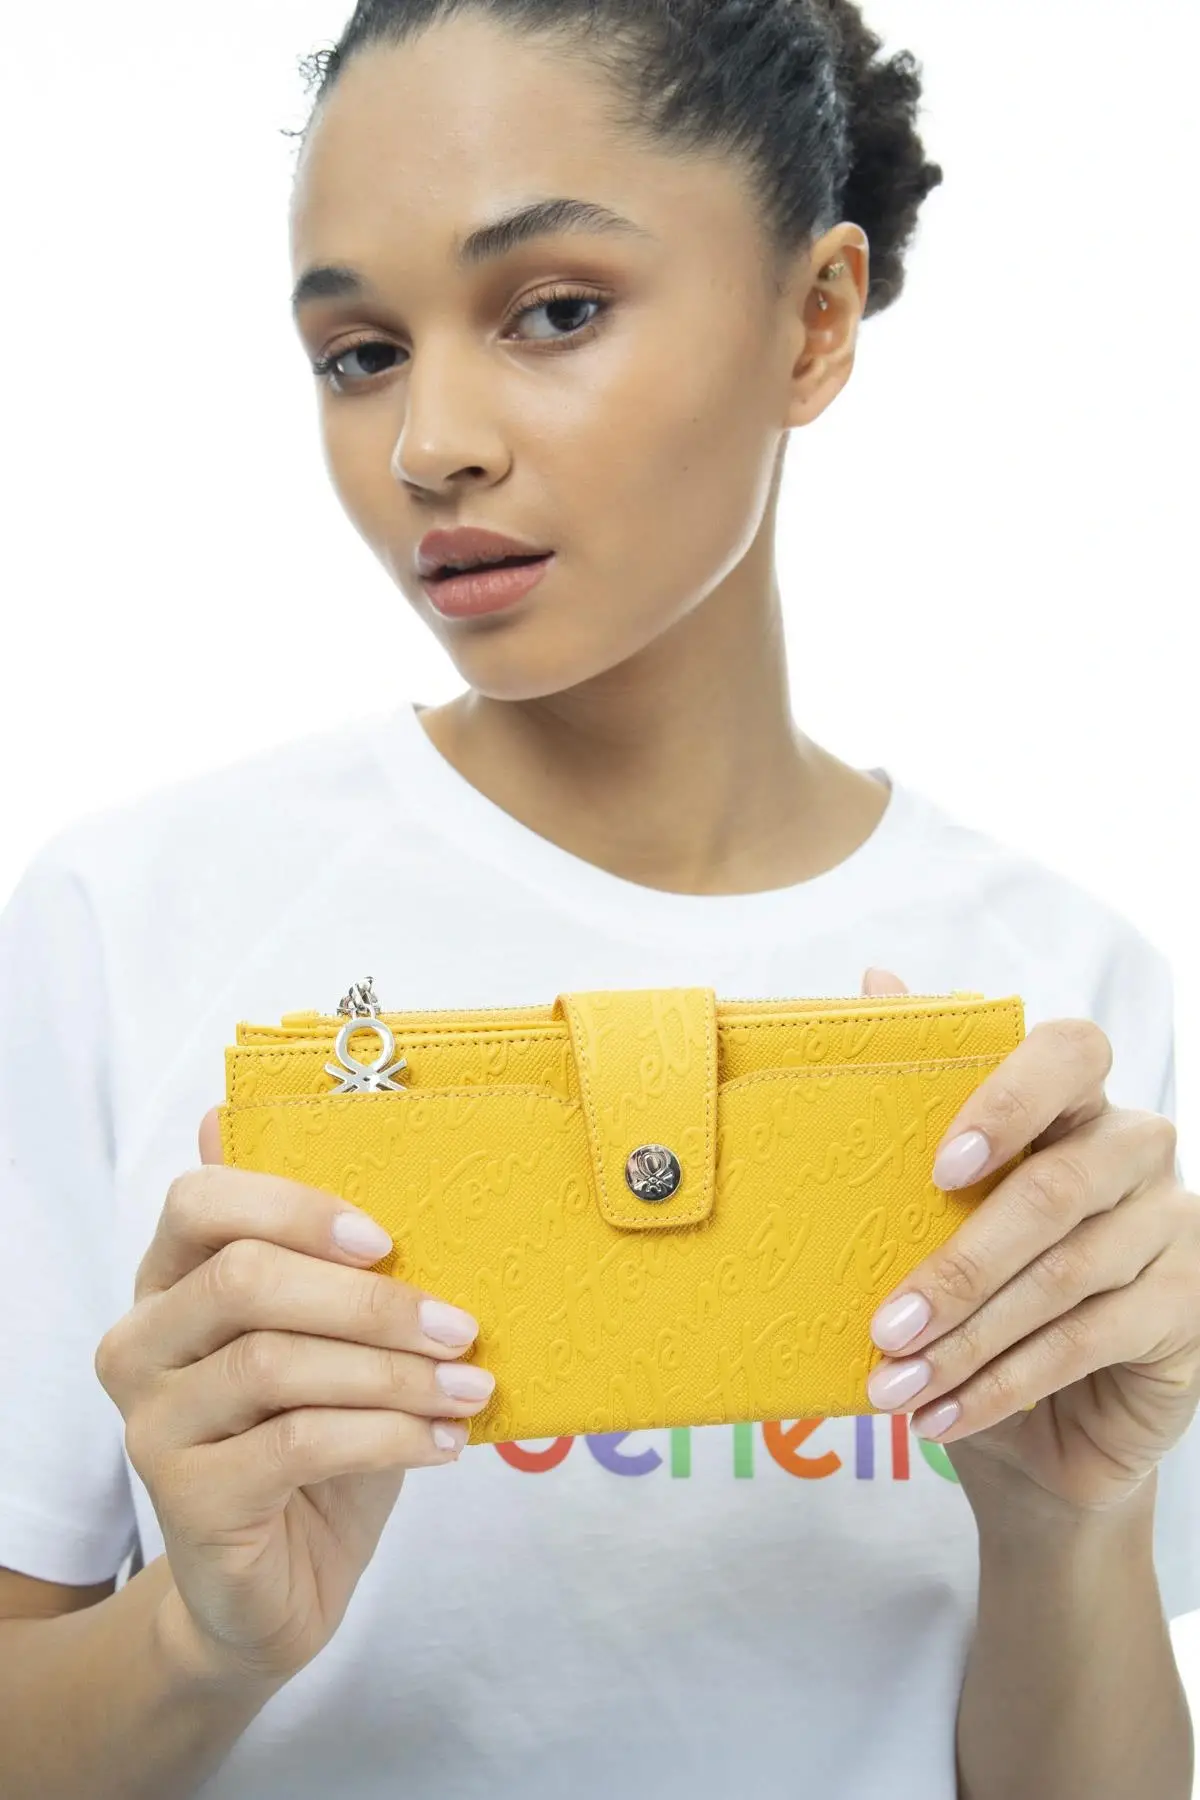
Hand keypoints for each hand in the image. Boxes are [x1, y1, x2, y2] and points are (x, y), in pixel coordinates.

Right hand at [93, 1108, 492, 1687]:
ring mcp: (153, 1422)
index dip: (293, 1205)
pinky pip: (296, 1444)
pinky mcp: (184, 1497)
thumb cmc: (316, 1436)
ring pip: (274, 1363)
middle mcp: (142, 1342)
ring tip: (467, 1389)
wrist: (279, 1584)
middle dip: (368, 1300)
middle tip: (460, 1325)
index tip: (385, 1239)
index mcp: (170, 1279)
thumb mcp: (331, 1341)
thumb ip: (333, 1258)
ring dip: (392, 1373)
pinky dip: (386, 1436)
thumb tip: (369, 1145)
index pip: (198, 1200)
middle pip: (243, 1279)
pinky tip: (441, 1443)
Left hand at [858, 967, 1199, 1516]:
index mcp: (1075, 1102)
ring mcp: (1173, 1227)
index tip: (938, 1168)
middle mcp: (1135, 1150)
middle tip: (885, 1324)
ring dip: (969, 1339)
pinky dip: (1005, 1383)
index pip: (1069, 1053)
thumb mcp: (931, 1209)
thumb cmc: (976, 1294)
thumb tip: (877, 977)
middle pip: (1054, 1188)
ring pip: (1065, 1276)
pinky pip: (1090, 1339)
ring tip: (895, 1384)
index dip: (1008, 1099)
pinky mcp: (1190, 1307)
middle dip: (958, 1265)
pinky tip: (943, 1414)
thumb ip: (914, 1096)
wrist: (1038, 1428)